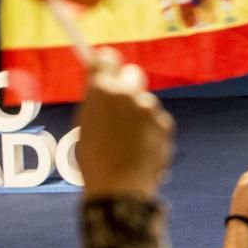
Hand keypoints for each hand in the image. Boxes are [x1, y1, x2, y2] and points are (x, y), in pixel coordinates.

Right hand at [75, 48, 174, 198]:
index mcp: (101, 91)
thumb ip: (95, 101)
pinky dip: (150, 128)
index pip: (107, 58)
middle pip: (132, 72)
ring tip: (128, 138)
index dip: (106, 62)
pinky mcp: (164, 123)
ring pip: (144, 99)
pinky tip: (140, 147)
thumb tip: (100, 87)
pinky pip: (156, 118)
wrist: (119, 189)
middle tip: (119, 101)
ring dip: (138, 111)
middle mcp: (127, 93)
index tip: (105, 66)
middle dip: (126, 83)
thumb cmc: (94, 161)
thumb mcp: (83, 126)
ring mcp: (148, 107)